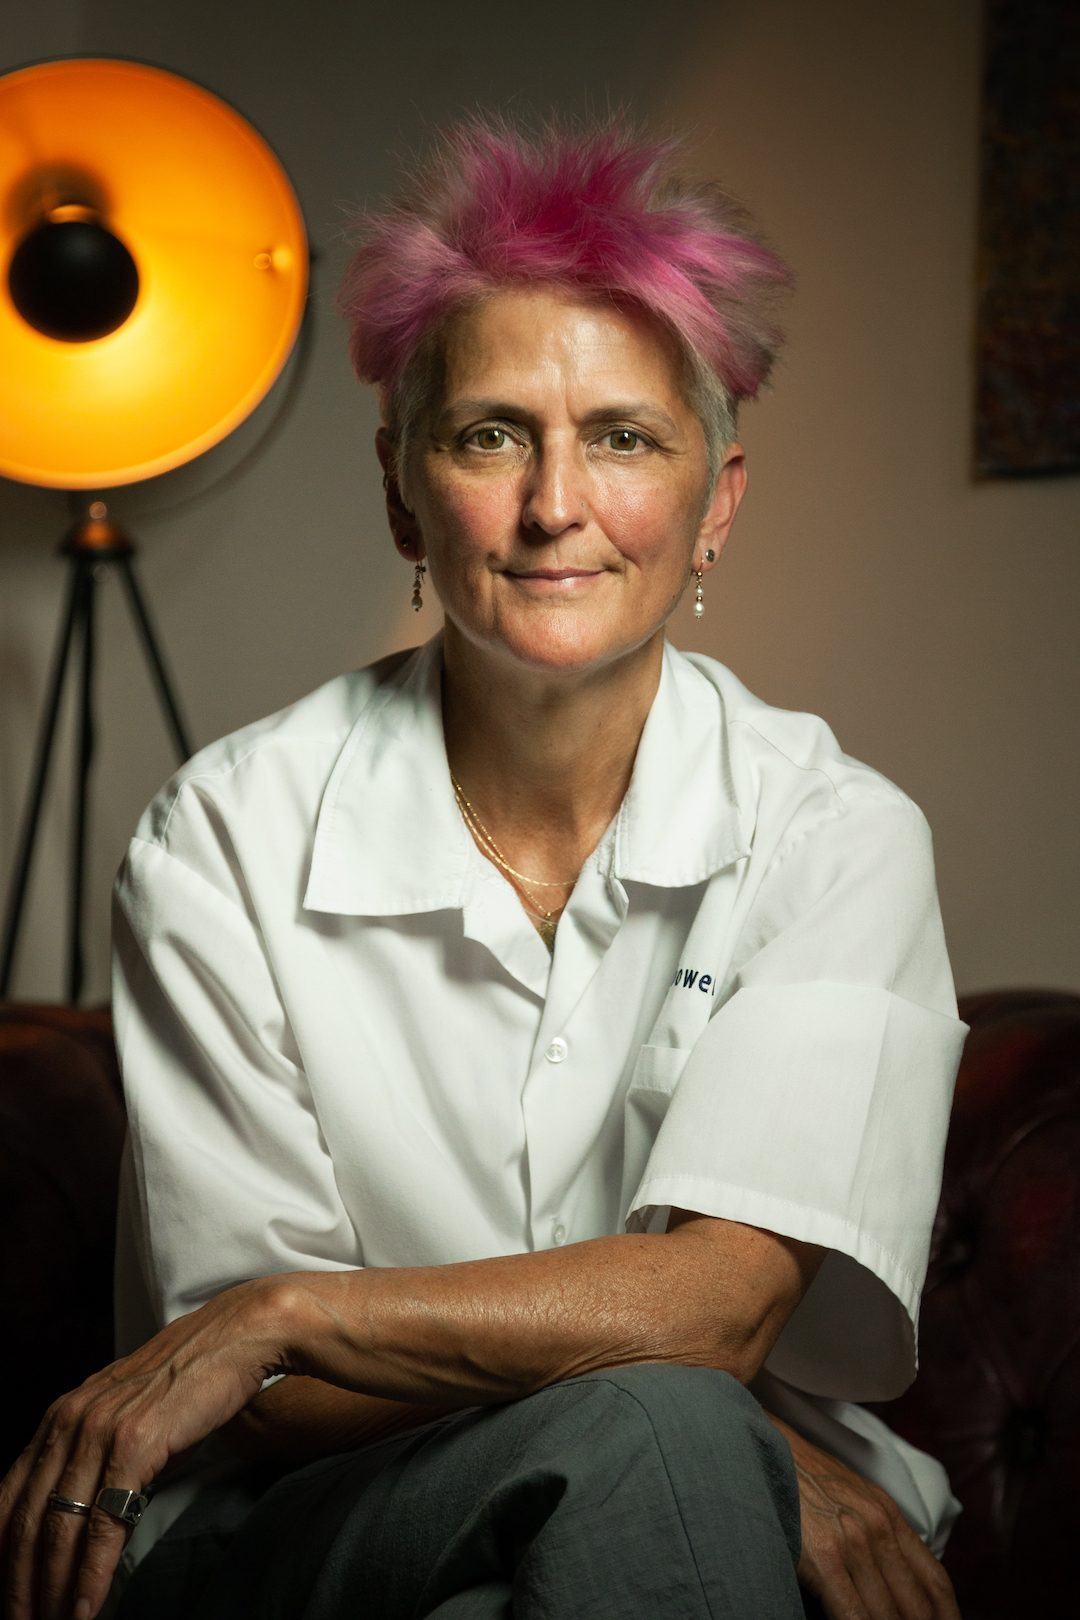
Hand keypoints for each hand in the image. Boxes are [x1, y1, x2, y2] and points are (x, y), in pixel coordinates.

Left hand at [0, 1280, 279, 1619]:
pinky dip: (91, 1575)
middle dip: (18, 1584)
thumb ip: (94, 1455)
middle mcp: (71, 1421)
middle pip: (28, 1522)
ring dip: (50, 1592)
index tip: (7, 1593)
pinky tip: (86, 1607)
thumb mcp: (126, 1413)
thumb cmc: (189, 1380)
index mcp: (61, 1415)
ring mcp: (101, 1431)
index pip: (9, 1498)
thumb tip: (79, 1515)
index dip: (1, 1554)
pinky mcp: (136, 1445)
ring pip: (59, 1531)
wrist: (236, 1337)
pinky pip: (103, 1526)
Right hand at [767, 1414, 959, 1619]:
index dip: (947, 1618)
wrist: (764, 1450)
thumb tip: (897, 1582)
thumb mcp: (852, 1496)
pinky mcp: (824, 1556)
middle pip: (916, 1605)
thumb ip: (879, 1534)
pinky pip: (855, 1614)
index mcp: (888, 1515)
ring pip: (887, 1615)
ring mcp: (853, 1542)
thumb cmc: (801, 1478)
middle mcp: (878, 1527)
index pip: (934, 1580)